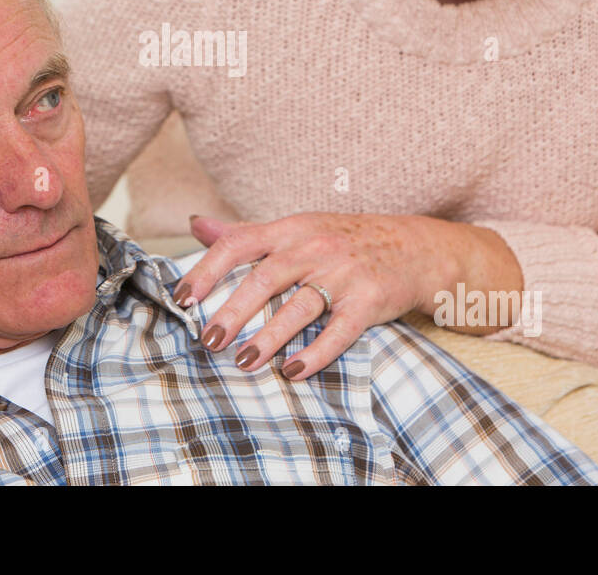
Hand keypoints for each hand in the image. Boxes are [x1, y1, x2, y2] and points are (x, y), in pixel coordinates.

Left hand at [171, 212, 494, 379]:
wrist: (415, 247)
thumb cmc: (344, 240)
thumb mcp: (296, 228)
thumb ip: (245, 232)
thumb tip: (196, 225)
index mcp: (290, 229)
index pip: (239, 242)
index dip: (207, 269)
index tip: (182, 299)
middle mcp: (314, 247)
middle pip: (266, 278)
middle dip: (233, 310)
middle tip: (209, 341)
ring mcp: (344, 272)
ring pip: (300, 306)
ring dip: (270, 337)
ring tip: (244, 362)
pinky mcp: (370, 299)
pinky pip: (341, 329)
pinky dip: (317, 352)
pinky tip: (294, 371)